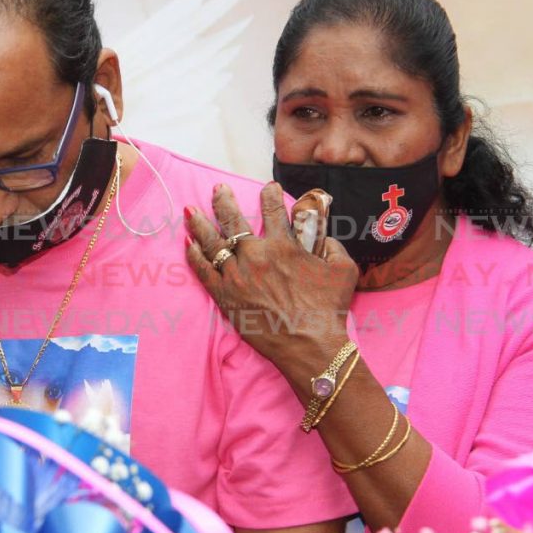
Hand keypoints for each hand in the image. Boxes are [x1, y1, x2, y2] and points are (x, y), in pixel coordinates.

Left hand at [184, 182, 357, 387]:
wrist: (309, 345)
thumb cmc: (328, 309)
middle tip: (218, 189)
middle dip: (223, 200)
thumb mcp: (344, 270)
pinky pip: (203, 271)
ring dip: (200, 224)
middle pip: (232, 219)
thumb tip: (323, 237)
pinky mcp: (225, 296)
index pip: (272, 210)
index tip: (268, 188)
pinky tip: (188, 245)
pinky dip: (194, 256)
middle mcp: (256, 256)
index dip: (270, 195)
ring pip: (212, 242)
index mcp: (283, 246)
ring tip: (190, 211)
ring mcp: (237, 276)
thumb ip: (333, 246)